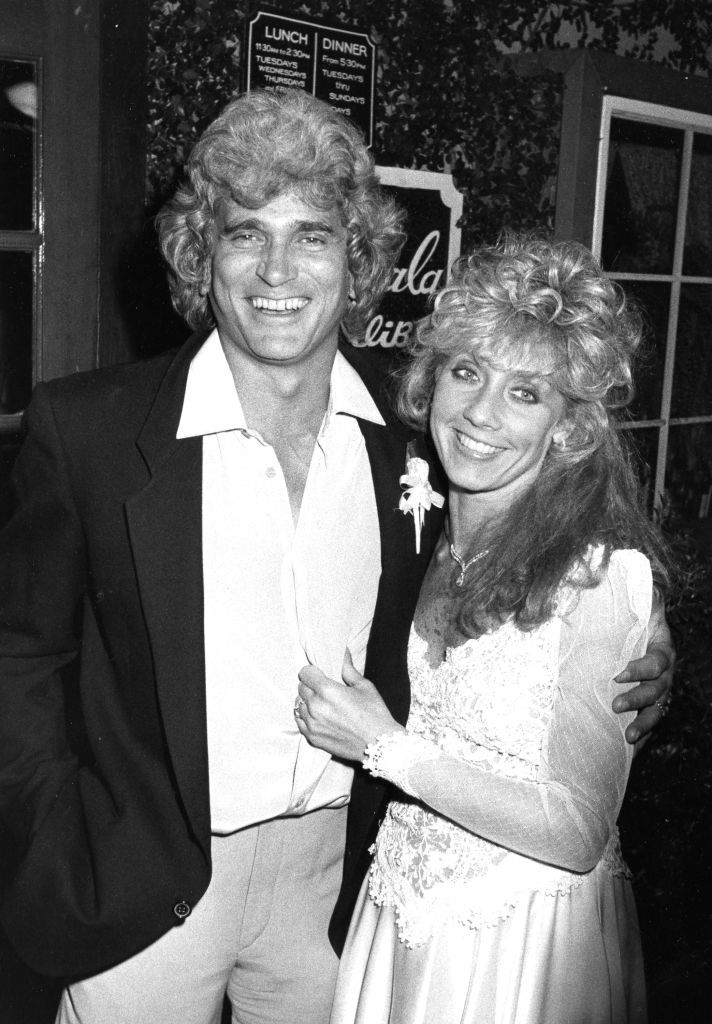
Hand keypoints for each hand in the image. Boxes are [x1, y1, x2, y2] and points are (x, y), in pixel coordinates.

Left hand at [295, 650, 399, 761]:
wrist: (379, 745)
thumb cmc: (375, 713)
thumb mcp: (364, 686)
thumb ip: (348, 669)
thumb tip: (342, 651)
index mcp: (327, 690)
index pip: (305, 673)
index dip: (312, 672)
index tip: (320, 674)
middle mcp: (315, 706)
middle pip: (301, 688)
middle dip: (310, 685)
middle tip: (324, 689)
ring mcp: (312, 723)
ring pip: (299, 704)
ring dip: (307, 701)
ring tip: (322, 704)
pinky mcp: (312, 738)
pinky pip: (299, 721)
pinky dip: (306, 717)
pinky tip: (319, 716)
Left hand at [613, 591, 674, 744]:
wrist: (628, 626)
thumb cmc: (627, 614)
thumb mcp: (632, 600)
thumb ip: (634, 589)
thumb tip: (618, 562)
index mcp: (661, 645)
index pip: (658, 660)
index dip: (641, 668)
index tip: (618, 674)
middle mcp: (665, 670)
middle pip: (659, 688)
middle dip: (638, 698)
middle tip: (615, 704)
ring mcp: (659, 688)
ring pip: (658, 708)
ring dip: (643, 721)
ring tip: (627, 735)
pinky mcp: (649, 702)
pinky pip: (651, 719)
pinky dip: (642, 733)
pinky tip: (629, 746)